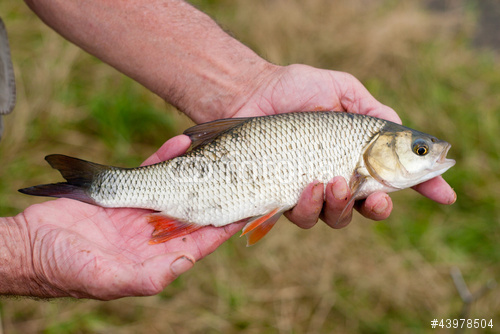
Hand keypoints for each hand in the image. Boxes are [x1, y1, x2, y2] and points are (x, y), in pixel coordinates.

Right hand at [15, 136, 242, 299]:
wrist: (29, 247)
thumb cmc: (64, 270)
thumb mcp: (108, 279)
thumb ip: (148, 275)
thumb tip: (185, 261)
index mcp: (155, 256)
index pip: (199, 240)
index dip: (223, 226)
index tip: (247, 210)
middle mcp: (152, 233)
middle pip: (193, 211)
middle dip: (216, 193)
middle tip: (242, 174)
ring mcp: (139, 210)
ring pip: (176, 186)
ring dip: (195, 170)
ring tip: (218, 152)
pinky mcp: (124, 191)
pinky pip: (150, 169)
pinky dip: (165, 156)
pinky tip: (181, 143)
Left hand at [229, 64, 455, 227]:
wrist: (249, 94)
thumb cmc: (295, 89)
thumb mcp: (343, 91)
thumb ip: (374, 113)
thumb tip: (404, 134)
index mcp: (356, 155)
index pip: (395, 175)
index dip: (423, 186)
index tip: (445, 195)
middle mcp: (336, 176)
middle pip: (367, 207)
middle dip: (376, 207)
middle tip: (372, 194)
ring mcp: (310, 191)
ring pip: (336, 218)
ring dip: (340, 206)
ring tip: (331, 182)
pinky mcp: (282, 198)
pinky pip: (302, 217)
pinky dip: (309, 207)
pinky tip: (306, 187)